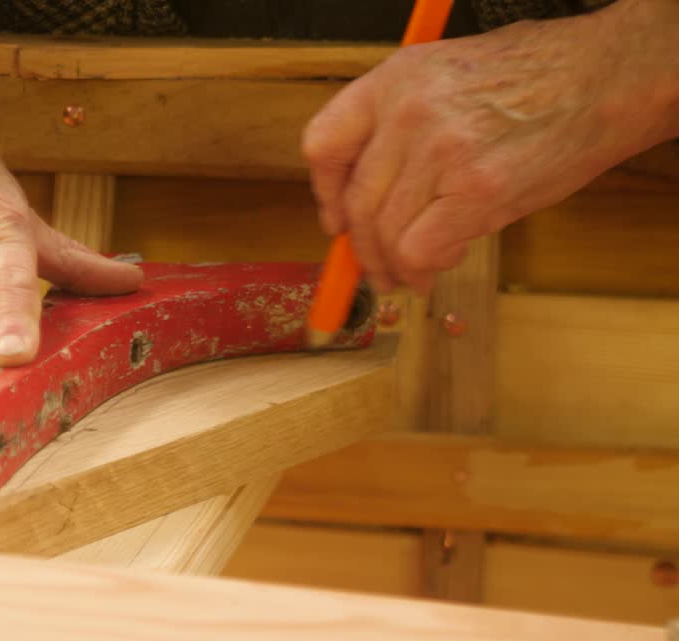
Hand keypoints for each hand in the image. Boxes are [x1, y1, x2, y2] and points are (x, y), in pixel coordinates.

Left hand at [302, 0, 678, 294]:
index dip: (324, 194)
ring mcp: (441, 152)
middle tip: (375, 269)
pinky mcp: (477, 190)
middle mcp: (408, 113)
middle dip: (361, 249)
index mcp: (394, 81)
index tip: (335, 220)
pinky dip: (424, 269)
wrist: (605, 79)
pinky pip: (421, 249)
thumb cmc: (536, 77)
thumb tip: (368, 192)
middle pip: (356, 202)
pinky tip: (439, 268)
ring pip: (386, 233)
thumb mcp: (446, 76)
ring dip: (393, 266)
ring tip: (410, 276)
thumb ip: (400, 125)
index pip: (322, 144)